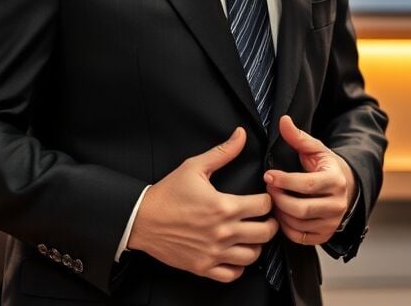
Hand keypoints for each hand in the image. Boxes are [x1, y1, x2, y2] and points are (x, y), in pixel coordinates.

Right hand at [128, 127, 277, 282]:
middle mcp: (223, 232)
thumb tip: (240, 134)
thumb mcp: (194, 167)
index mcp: (224, 206)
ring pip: (253, 255)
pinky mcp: (202, 267)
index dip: (269, 199)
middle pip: (266, 232)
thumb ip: (222, 152)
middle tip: (265, 218)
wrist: (140, 220)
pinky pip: (232, 274)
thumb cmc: (167, 194)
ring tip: (251, 235)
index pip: (265, 205)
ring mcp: (213, 252)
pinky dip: (238, 266)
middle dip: (270, 223)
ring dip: (256, 244)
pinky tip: (235, 253)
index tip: (264, 197)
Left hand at [264, 115, 355, 246]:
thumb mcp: (316, 150)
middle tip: (268, 189)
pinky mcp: (325, 235)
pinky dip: (286, 227)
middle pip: (300, 208)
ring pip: (298, 224)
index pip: (306, 184)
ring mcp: (332, 222)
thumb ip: (298, 137)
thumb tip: (283, 120)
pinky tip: (282, 213)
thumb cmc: (326, 167)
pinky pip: (299, 237)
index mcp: (336, 180)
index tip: (268, 175)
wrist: (347, 188)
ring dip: (280, 213)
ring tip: (274, 200)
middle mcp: (337, 204)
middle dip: (279, 199)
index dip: (284, 181)